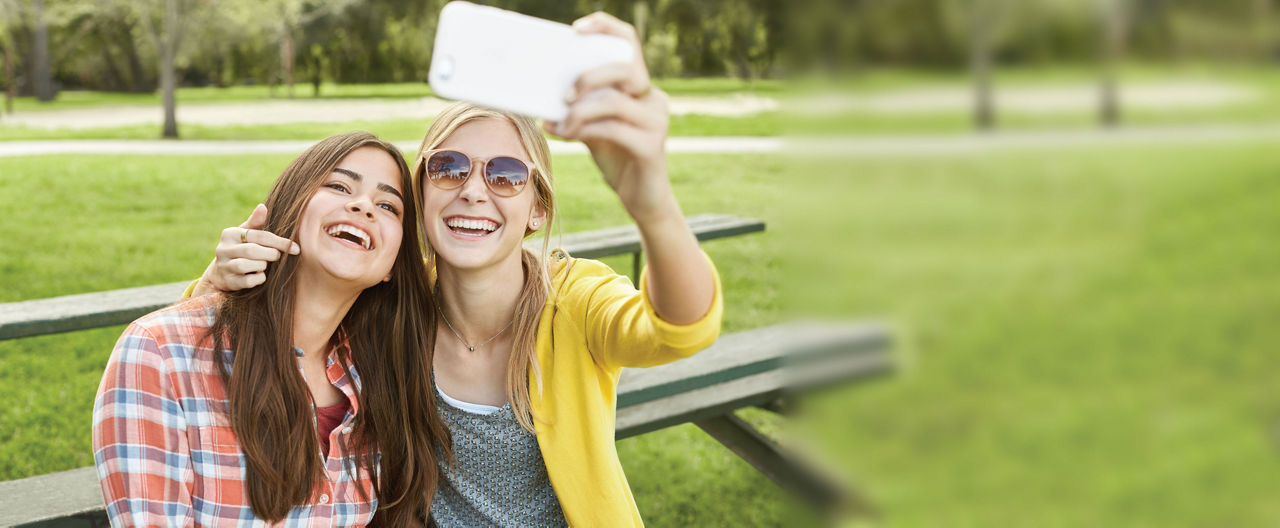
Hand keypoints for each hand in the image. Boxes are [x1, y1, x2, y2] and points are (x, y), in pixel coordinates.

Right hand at [195, 204, 298, 293]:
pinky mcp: (227, 281)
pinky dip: (258, 278)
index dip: (279, 242)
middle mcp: (223, 249)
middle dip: (270, 254)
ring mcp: (223, 266)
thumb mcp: (246, 233)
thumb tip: (263, 207)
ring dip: (261, 266)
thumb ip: (256, 222)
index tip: (295, 248)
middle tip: (278, 257)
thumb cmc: (241, 247)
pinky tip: (260, 275)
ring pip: (246, 265)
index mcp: (230, 233)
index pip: (258, 235)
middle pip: (252, 250)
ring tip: (264, 265)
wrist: (222, 272)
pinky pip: (247, 281)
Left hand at [544, 11, 674, 223]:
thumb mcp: (595, 126)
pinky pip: (614, 130)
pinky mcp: (652, 147)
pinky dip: (584, 130)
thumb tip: (544, 95)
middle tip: (564, 92)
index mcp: (641, 88)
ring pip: (615, 101)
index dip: (606, 28)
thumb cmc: (617, 159)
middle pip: (625, 68)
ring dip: (580, 110)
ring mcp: (656, 122)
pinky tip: (566, 134)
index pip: (629, 44)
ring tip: (560, 121)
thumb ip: (581, 107)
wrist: (642, 200)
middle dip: (590, 75)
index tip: (577, 29)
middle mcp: (654, 99)